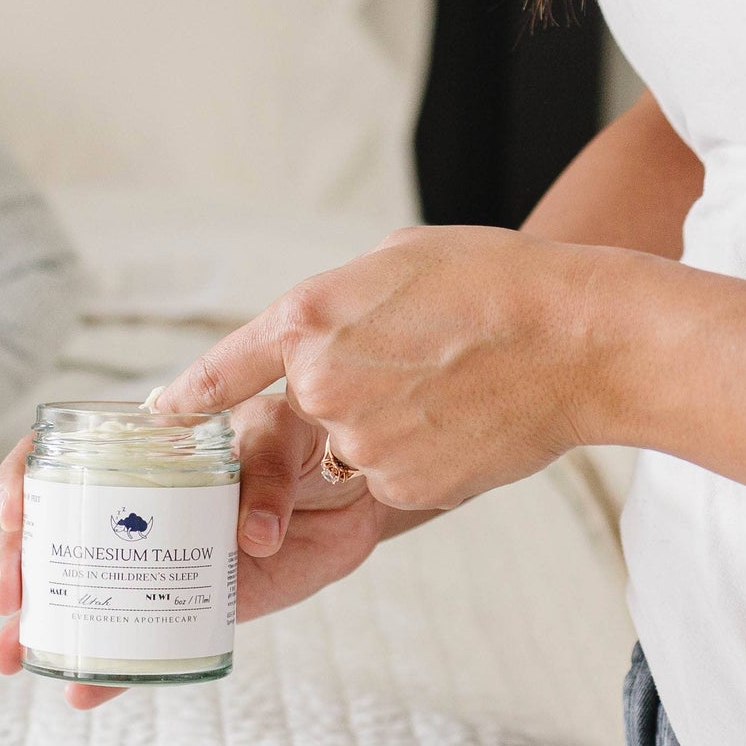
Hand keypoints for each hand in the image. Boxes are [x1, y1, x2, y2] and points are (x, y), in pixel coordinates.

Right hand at [0, 394, 418, 708]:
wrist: (355, 494)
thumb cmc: (308, 444)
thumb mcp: (284, 436)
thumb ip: (267, 472)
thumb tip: (253, 535)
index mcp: (138, 448)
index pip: (56, 457)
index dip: (21, 483)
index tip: (15, 516)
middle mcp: (131, 506)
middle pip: (49, 532)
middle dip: (15, 565)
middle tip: (10, 598)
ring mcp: (154, 561)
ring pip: (79, 594)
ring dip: (37, 628)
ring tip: (10, 657)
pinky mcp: (188, 607)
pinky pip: (140, 640)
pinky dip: (111, 671)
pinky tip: (81, 692)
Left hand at [165, 226, 614, 512]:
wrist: (583, 338)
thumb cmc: (499, 282)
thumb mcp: (394, 260)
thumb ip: (336, 305)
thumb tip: (315, 336)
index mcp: (307, 317)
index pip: (223, 370)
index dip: (187, 398)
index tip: (161, 416)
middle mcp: (319, 385)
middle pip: (296, 414)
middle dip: (336, 403)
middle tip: (401, 378)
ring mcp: (359, 441)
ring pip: (346, 449)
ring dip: (385, 426)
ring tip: (453, 385)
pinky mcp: (402, 485)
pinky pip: (386, 478)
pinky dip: (417, 455)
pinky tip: (465, 419)